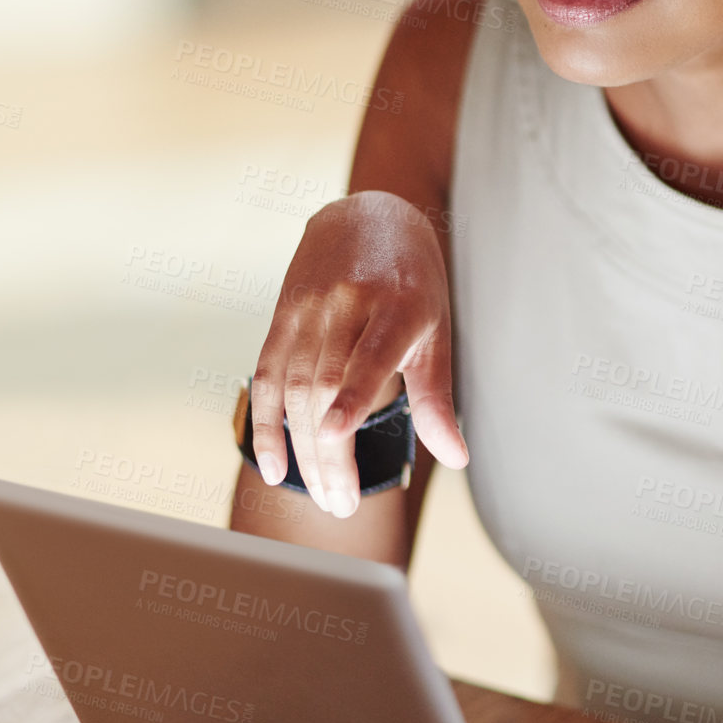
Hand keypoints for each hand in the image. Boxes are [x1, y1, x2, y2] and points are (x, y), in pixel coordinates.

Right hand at [248, 191, 467, 515]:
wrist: (367, 215)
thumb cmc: (413, 282)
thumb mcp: (435, 330)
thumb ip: (437, 398)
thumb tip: (457, 458)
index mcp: (398, 304)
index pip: (370, 352)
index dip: (351, 394)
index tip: (335, 434)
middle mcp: (348, 303)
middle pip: (326, 387)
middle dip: (330, 453)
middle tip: (342, 507)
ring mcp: (309, 308)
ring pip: (295, 389)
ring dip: (303, 451)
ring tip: (323, 496)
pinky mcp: (282, 316)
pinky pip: (266, 376)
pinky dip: (265, 425)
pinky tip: (275, 467)